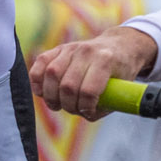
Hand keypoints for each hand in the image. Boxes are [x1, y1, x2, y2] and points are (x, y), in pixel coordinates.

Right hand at [28, 26, 158, 119]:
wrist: (120, 46)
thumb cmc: (120, 72)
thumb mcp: (122, 90)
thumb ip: (104, 106)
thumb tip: (85, 114)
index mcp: (106, 60)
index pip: (88, 91)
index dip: (86, 108)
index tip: (89, 112)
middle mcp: (87, 51)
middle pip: (68, 85)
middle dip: (68, 105)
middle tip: (74, 110)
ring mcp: (72, 48)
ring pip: (52, 74)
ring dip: (51, 96)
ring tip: (58, 104)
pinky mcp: (60, 48)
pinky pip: (41, 63)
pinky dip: (37, 80)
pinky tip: (42, 92)